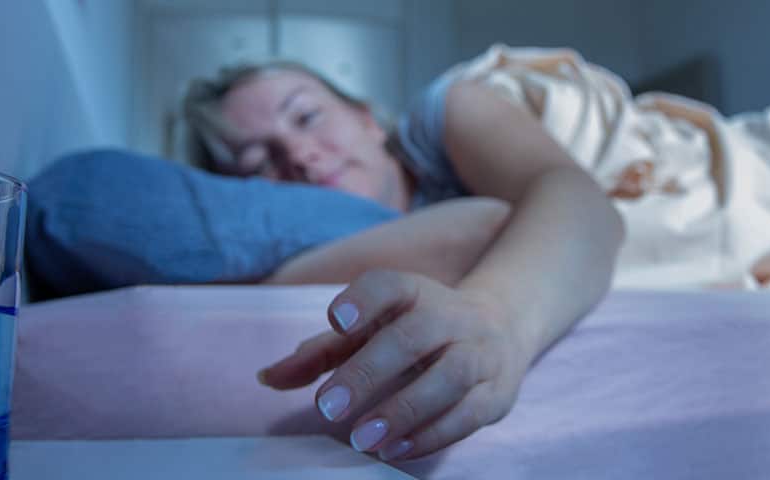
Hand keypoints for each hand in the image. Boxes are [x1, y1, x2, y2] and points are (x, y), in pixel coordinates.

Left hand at [258, 270, 532, 460]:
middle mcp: (450, 317)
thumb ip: (319, 354)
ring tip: (361, 440)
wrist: (501, 329)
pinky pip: (468, 414)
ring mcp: (479, 353)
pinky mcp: (496, 392)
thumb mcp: (369, 332)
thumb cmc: (414, 332)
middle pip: (413, 337)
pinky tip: (395, 449)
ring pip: (449, 377)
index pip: (390, 286)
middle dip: (368, 372)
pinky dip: (431, 435)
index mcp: (414, 293)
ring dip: (403, 410)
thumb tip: (267, 378)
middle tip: (327, 409)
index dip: (364, 300)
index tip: (336, 321)